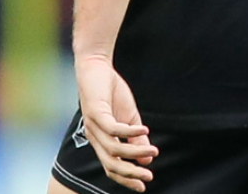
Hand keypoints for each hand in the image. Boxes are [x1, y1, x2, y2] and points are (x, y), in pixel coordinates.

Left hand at [75, 55, 158, 191]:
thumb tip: (148, 159)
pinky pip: (113, 129)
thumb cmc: (111, 92)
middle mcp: (94, 136)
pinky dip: (130, 133)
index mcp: (100, 140)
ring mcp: (93, 125)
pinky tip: (145, 131)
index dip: (126, 178)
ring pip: (113, 149)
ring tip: (154, 151)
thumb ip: (135, 139)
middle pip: (110, 164)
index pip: (110, 166)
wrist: (96, 66)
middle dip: (130, 173)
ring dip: (135, 153)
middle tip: (148, 177)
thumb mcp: (129, 118)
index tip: (144, 186)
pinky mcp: (95, 111)